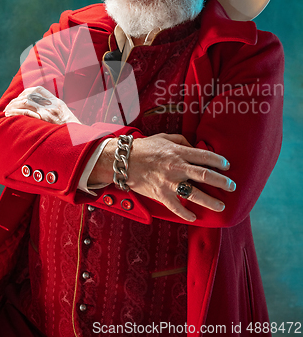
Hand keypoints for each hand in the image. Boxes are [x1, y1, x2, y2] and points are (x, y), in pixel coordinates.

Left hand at [4, 86, 80, 124]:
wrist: (78, 138)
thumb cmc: (70, 131)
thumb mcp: (65, 116)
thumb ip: (55, 110)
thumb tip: (42, 111)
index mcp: (57, 102)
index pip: (38, 90)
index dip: (26, 92)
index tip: (19, 98)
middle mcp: (51, 104)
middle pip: (29, 95)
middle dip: (16, 100)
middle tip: (8, 107)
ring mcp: (48, 111)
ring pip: (26, 102)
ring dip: (13, 106)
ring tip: (6, 111)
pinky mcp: (44, 120)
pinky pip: (26, 113)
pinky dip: (16, 112)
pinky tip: (10, 115)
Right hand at [94, 133, 234, 221]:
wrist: (123, 161)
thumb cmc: (145, 148)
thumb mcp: (164, 138)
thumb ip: (182, 142)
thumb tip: (195, 148)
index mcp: (178, 152)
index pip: (204, 156)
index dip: (218, 161)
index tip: (227, 165)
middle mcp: (176, 167)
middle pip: (204, 175)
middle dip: (221, 181)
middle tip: (232, 186)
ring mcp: (168, 182)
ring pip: (194, 193)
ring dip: (210, 201)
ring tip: (221, 205)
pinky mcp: (160, 194)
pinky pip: (176, 207)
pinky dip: (186, 214)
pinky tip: (195, 217)